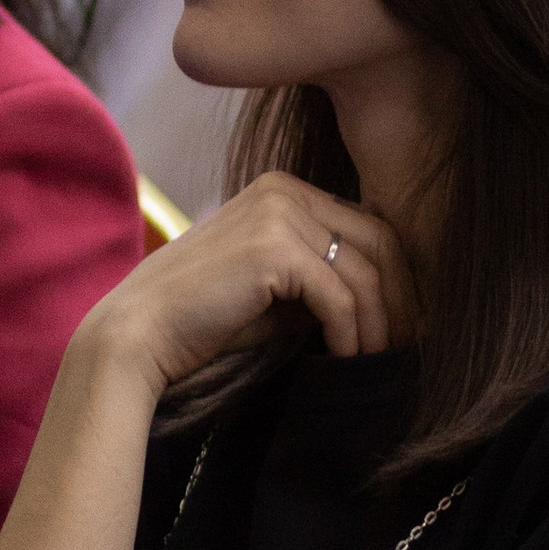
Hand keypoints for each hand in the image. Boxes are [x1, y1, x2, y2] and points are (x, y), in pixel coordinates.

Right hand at [74, 174, 414, 400]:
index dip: (397, 279)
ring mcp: (278, 212)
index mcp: (282, 191)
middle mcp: (282, 189)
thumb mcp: (276, 293)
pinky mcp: (274, 247)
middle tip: (410, 345)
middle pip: (380, 241)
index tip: (405, 324)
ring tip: (378, 360)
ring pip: (365, 270)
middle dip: (402, 299)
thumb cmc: (203, 324)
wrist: (138, 337)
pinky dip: (352, 333)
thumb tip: (388, 304)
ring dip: (380, 323)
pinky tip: (345, 358)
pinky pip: (340, 295)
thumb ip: (322, 282)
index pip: (367, 227)